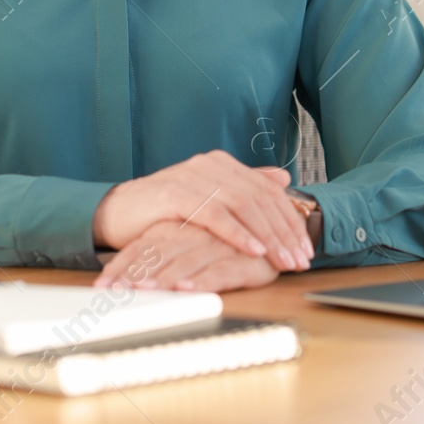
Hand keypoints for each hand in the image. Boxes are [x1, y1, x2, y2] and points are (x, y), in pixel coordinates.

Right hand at [91, 150, 312, 271]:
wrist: (118, 211)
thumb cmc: (164, 210)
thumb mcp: (208, 198)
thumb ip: (243, 186)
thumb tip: (282, 178)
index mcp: (222, 164)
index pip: (268, 191)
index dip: (290, 220)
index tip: (306, 248)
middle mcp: (210, 164)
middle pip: (260, 198)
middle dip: (284, 232)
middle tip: (300, 260)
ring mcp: (192, 176)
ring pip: (243, 205)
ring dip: (268, 236)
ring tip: (284, 259)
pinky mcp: (175, 194)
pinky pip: (214, 214)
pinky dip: (238, 233)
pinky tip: (254, 250)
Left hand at [95, 220, 280, 292]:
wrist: (269, 236)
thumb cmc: (221, 243)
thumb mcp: (182, 244)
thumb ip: (154, 254)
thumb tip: (120, 277)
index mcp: (175, 228)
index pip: (141, 247)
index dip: (121, 266)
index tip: (103, 287)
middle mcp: (194, 234)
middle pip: (158, 256)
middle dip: (136, 276)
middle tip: (117, 293)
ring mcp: (218, 246)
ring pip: (186, 262)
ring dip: (163, 278)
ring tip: (145, 291)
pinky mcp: (243, 261)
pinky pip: (220, 270)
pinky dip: (202, 280)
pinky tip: (186, 289)